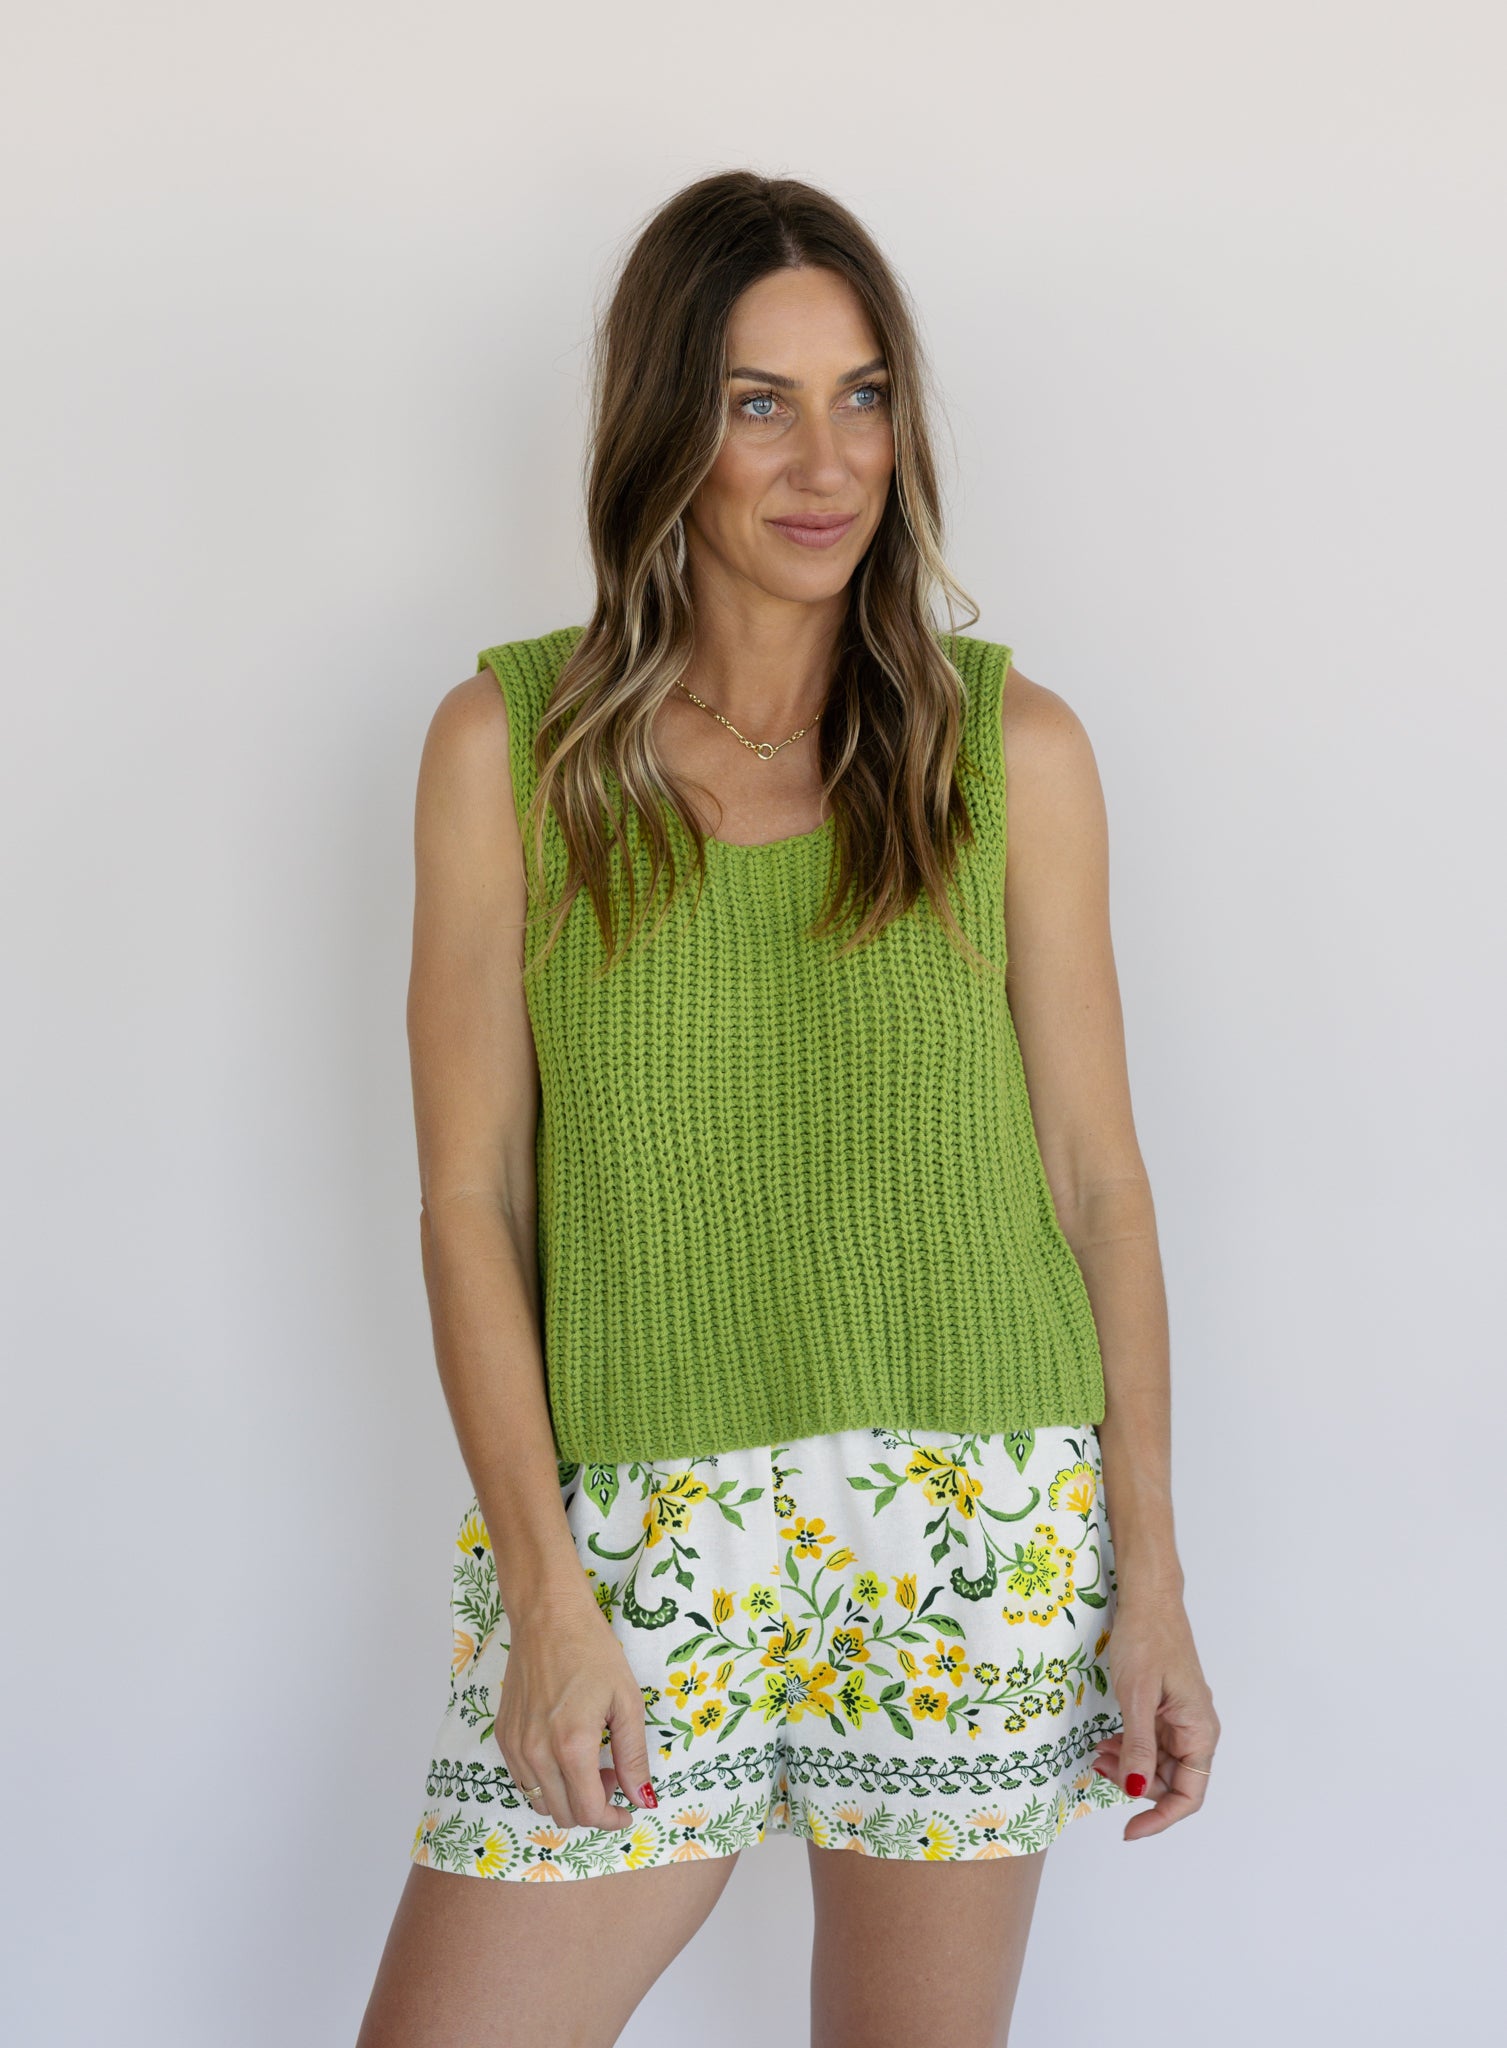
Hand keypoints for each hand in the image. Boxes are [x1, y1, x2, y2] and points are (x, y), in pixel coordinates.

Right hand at [493, 1595, 657, 1830]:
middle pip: (563, 1815)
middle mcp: (537, 1753)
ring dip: (568, 1797)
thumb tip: (643, 1799)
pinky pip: (523, 1779)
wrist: (548, 1617)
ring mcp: (514, 1746)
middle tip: (611, 1776)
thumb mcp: (627, 1703)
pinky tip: (563, 1751)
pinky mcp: (503, 1736)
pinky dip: (546, 1780)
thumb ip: (633, 1757)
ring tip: (588, 1763)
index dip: (612, 1820)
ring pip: (540, 1802)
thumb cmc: (593, 1652)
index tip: (627, 1810)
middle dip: (592, 1807)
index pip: (588, 1812)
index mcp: (572, 1746)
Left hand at [1092, 1586, 1219, 1839]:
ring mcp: (1180, 1718)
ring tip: (1097, 1754)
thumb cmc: (1146, 1641)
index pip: (1190, 1795)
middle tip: (1099, 1769)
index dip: (1160, 1818)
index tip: (1129, 1829)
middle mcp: (1196, 1730)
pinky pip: (1150, 1741)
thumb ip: (1139, 1747)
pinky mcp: (1165, 1707)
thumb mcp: (1136, 1697)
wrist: (1147, 1598)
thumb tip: (1137, 1792)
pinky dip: (1129, 1746)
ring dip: (1129, 1766)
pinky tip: (1106, 1741)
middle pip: (1171, 1782)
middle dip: (1136, 1785)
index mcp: (1200, 1731)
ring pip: (1157, 1763)